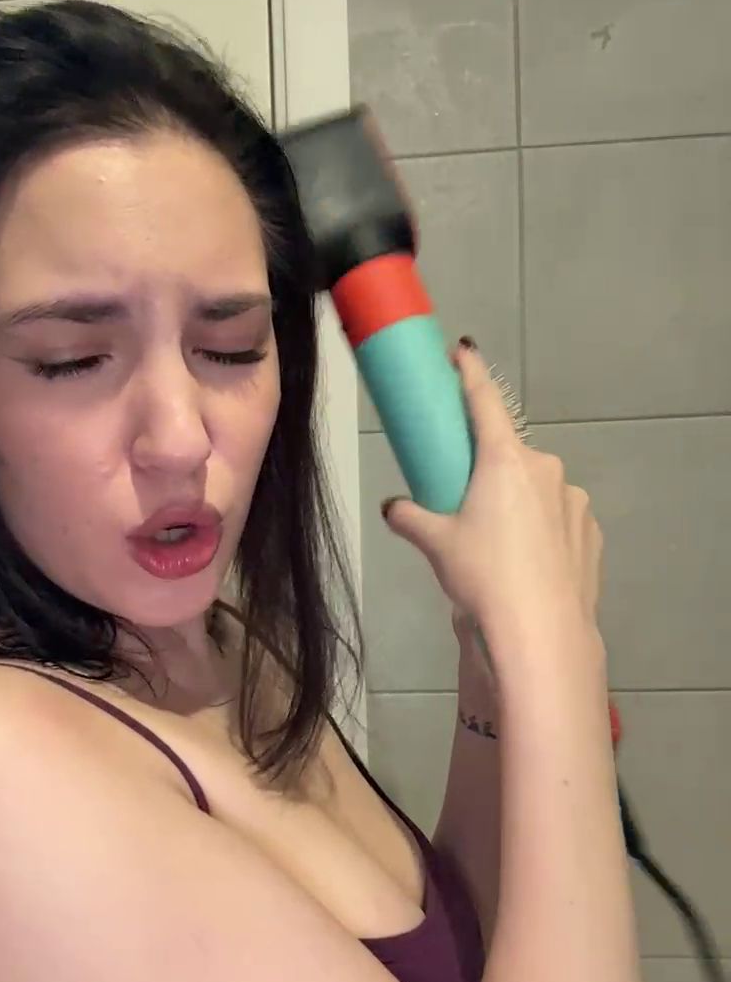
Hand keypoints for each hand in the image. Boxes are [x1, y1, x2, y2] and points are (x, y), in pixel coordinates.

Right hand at [382, 343, 602, 640]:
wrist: (542, 630)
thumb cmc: (483, 576)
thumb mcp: (436, 546)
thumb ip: (411, 518)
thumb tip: (392, 508)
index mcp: (504, 460)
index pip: (484, 401)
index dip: (470, 373)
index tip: (462, 351)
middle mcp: (544, 468)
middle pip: (509, 455)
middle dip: (489, 471)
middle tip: (466, 505)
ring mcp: (574, 499)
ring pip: (537, 490)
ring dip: (518, 504)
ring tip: (498, 549)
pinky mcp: (590, 532)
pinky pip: (559, 519)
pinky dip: (543, 530)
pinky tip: (529, 564)